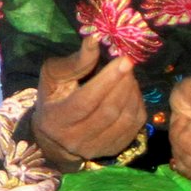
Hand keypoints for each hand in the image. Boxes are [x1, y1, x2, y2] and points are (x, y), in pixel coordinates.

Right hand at [35, 36, 143, 166]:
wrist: (53, 137)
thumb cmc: (53, 99)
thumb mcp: (54, 76)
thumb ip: (75, 61)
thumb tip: (95, 40)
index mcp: (56, 120)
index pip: (85, 101)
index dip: (107, 80)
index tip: (124, 60)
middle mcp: (75, 140)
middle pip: (108, 111)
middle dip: (123, 84)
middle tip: (128, 64)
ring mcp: (95, 148)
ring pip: (124, 119)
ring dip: (132, 93)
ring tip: (129, 76)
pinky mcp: (112, 150)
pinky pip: (134, 126)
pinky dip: (137, 106)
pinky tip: (131, 92)